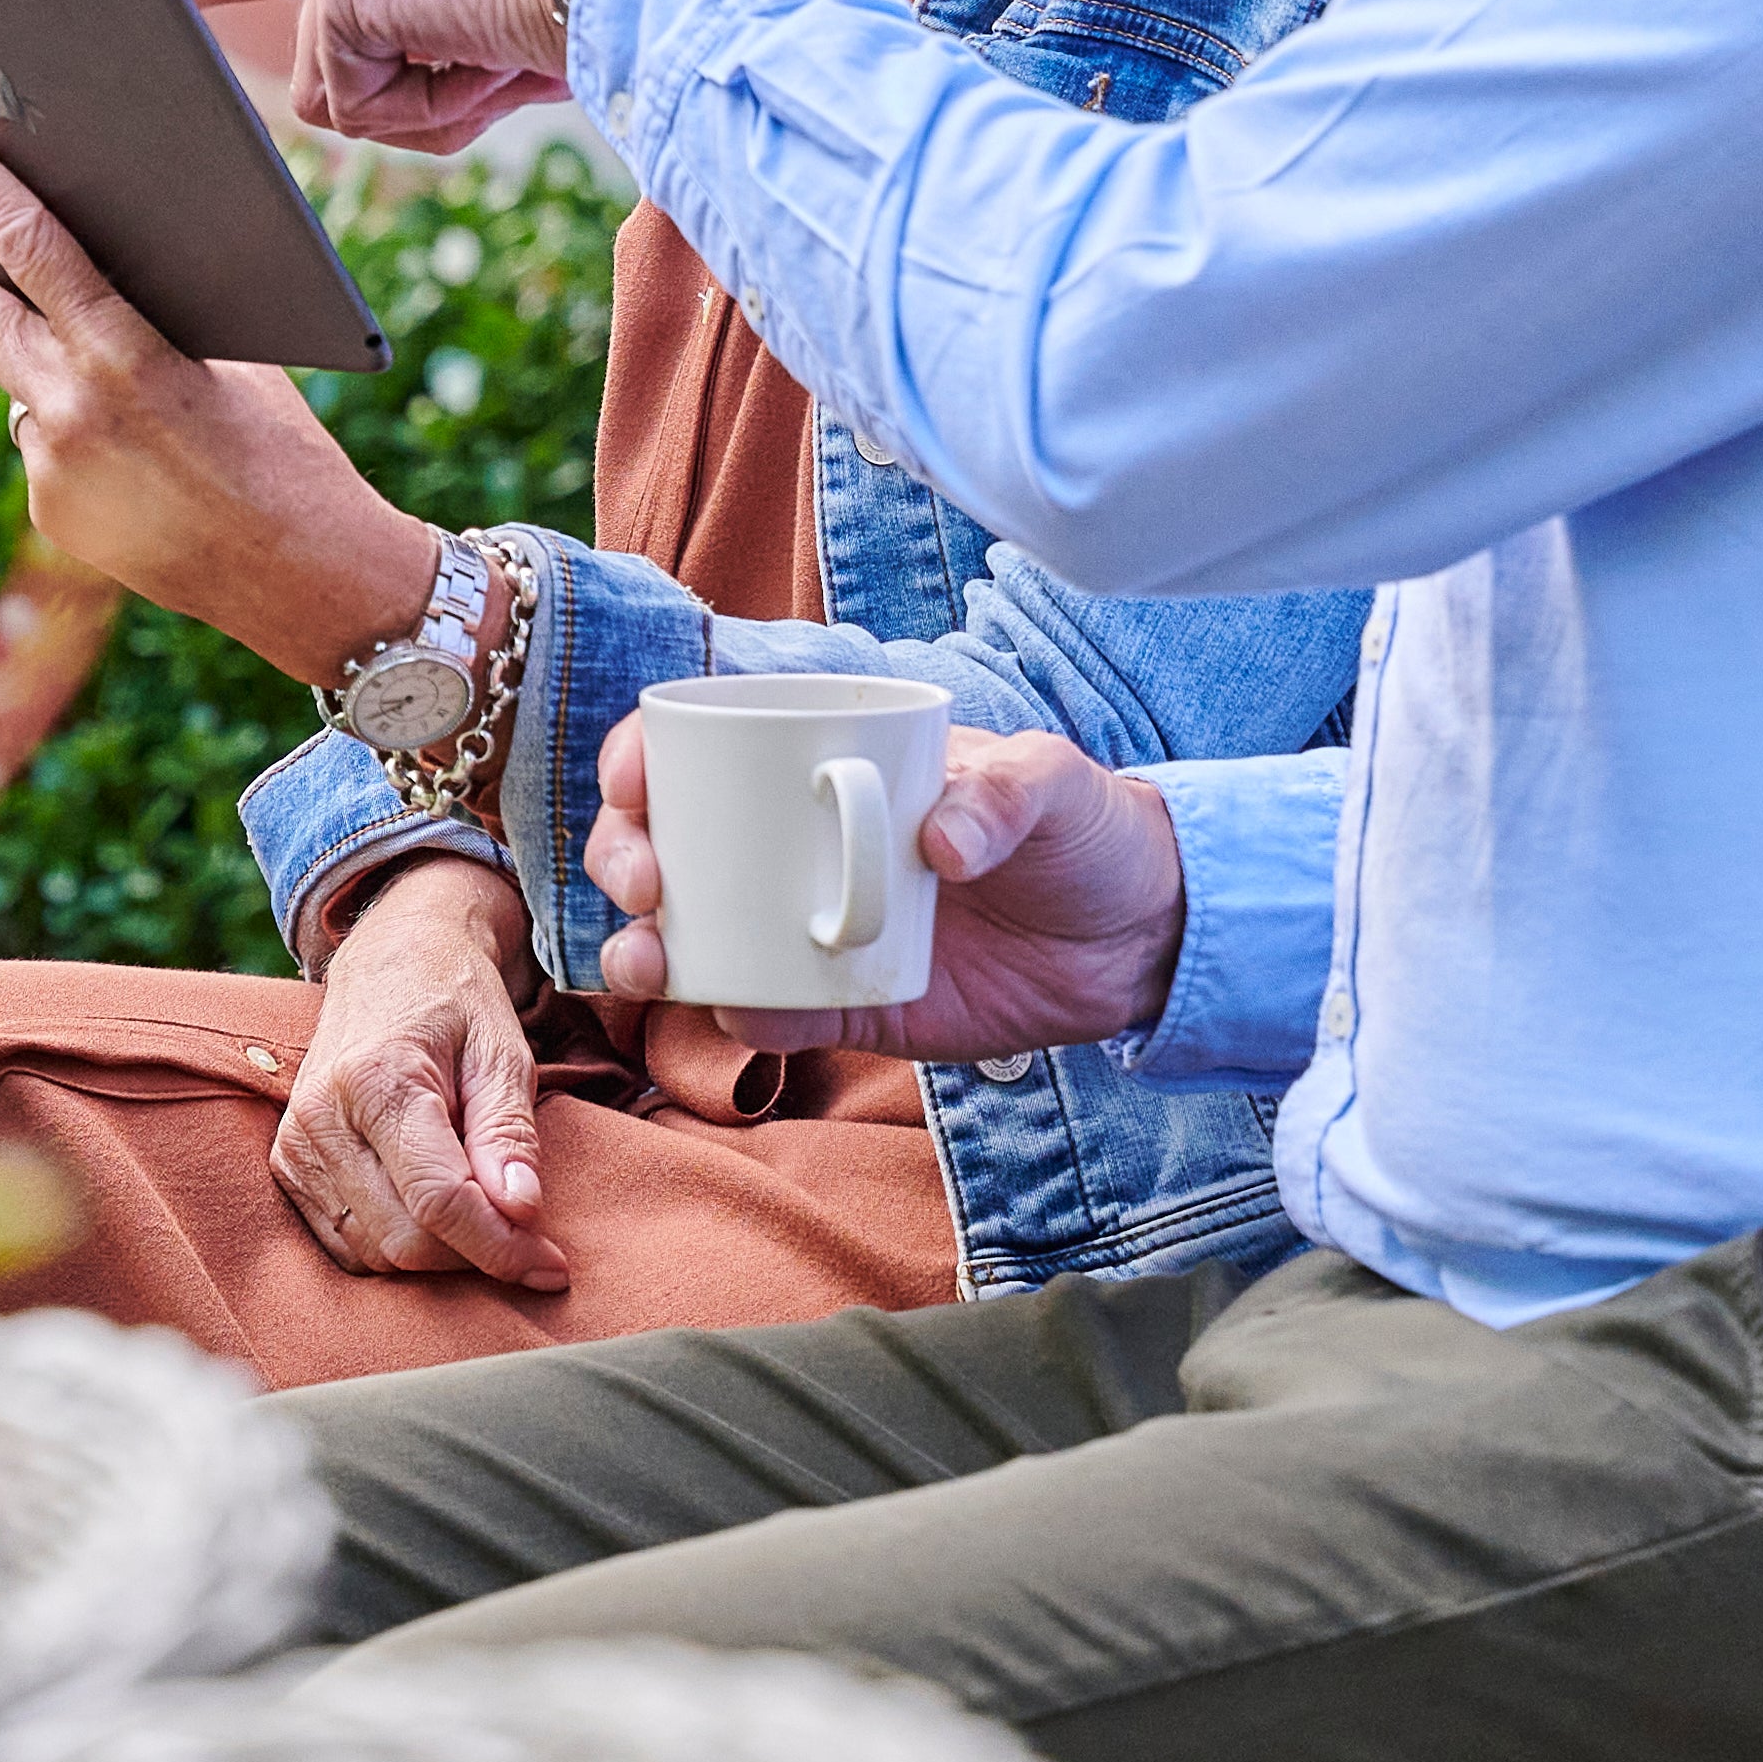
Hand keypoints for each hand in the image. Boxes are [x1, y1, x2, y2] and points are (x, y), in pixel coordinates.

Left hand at [0, 118, 437, 683]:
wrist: (298, 573)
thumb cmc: (285, 449)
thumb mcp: (235, 358)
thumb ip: (161, 316)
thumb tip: (116, 272)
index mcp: (122, 352)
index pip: (29, 247)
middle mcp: (70, 410)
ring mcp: (53, 469)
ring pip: (17, 390)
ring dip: (29, 366)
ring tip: (52, 355)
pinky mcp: (53, 515)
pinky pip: (43, 452)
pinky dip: (66, 438)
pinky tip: (119, 454)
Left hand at [167, 0, 613, 153]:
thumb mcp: (492, 9)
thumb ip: (424, 40)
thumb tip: (375, 102)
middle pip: (328, 71)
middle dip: (409, 101)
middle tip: (492, 53)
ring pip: (345, 101)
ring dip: (428, 104)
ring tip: (491, 44)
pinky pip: (360, 108)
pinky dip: (430, 106)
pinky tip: (476, 50)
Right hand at [269, 860, 568, 1288]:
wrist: (389, 962)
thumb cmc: (455, 1002)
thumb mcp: (502, 1051)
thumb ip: (508, 1133)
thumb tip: (520, 1211)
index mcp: (378, 1080)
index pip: (439, 1199)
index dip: (500, 1245)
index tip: (551, 1266)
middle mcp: (323, 1117)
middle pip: (405, 1239)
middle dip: (474, 1253)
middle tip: (525, 1233)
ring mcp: (296, 1146)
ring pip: (375, 1254)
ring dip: (438, 1254)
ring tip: (477, 1204)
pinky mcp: (288, 1167)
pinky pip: (346, 1247)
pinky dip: (397, 1246)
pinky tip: (430, 1208)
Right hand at [586, 721, 1185, 1061]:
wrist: (1138, 939)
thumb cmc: (1083, 830)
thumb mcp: (1053, 785)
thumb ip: (1004, 794)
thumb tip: (936, 840)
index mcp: (828, 762)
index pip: (708, 747)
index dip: (645, 756)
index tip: (635, 778)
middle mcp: (800, 845)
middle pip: (672, 842)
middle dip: (624, 857)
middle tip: (645, 881)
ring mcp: (813, 928)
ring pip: (697, 936)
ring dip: (648, 948)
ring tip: (646, 960)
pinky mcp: (845, 1008)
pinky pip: (770, 1014)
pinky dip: (740, 1014)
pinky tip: (736, 1007)